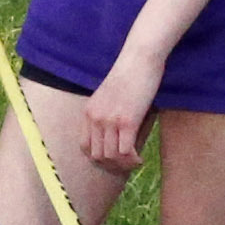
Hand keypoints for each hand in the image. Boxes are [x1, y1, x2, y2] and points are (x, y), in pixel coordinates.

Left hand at [80, 51, 164, 169]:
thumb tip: (117, 136)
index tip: (112, 159)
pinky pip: (125, 152)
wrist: (139, 59)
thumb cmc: (129, 74)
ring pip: (111, 157)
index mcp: (89, 112)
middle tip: (126, 163)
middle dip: (112, 165)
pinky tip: (140, 158)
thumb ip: (108, 114)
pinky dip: (132, 159)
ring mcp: (110, 121)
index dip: (98, 157)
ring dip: (124, 164)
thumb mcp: (110, 96)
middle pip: (97, 155)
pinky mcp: (127, 121)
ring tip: (135, 161)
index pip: (84, 146)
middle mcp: (95, 118)